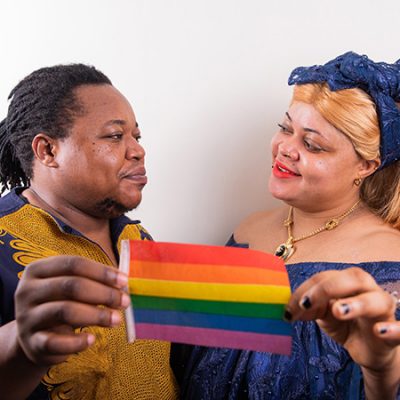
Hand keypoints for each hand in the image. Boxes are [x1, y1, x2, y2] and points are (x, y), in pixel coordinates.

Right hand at [14, 255, 128, 366]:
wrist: (34, 337)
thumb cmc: (62, 303)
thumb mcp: (73, 288)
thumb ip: (94, 282)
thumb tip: (123, 284)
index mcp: (37, 269)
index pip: (73, 264)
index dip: (101, 271)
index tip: (124, 281)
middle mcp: (27, 291)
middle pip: (71, 286)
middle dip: (103, 293)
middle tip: (125, 301)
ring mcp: (26, 318)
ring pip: (65, 311)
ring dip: (97, 315)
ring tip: (116, 320)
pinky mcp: (30, 343)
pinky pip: (56, 342)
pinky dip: (77, 342)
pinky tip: (92, 339)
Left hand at [286, 267, 398, 371]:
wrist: (367, 349)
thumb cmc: (344, 323)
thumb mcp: (322, 314)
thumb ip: (309, 308)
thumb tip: (288, 310)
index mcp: (347, 281)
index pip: (325, 278)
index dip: (306, 290)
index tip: (289, 308)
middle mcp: (367, 289)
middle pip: (352, 278)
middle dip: (328, 288)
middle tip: (307, 303)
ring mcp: (382, 309)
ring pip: (375, 299)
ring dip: (356, 304)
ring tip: (338, 311)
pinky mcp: (393, 332)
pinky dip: (393, 329)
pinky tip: (380, 330)